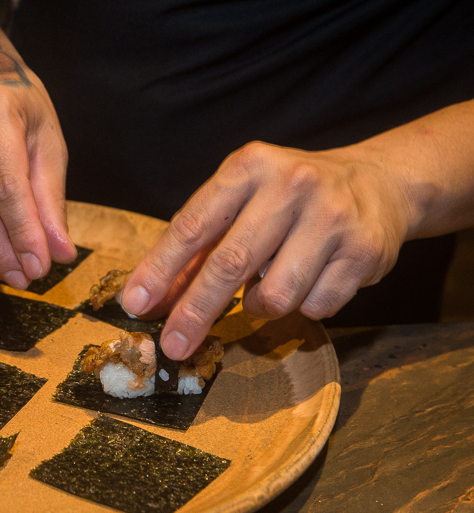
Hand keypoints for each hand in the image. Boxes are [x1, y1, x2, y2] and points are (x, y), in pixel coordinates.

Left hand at [120, 141, 413, 358]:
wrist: (378, 183)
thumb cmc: (287, 199)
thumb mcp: (239, 204)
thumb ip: (196, 249)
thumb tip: (151, 301)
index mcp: (247, 167)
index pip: (192, 226)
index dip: (160, 269)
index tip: (135, 303)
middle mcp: (290, 185)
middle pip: (229, 263)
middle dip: (195, 311)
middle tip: (172, 346)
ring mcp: (331, 216)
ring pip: (275, 295)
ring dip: (260, 306)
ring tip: (267, 286)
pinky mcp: (364, 250)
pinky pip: (317, 307)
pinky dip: (303, 307)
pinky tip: (309, 281)